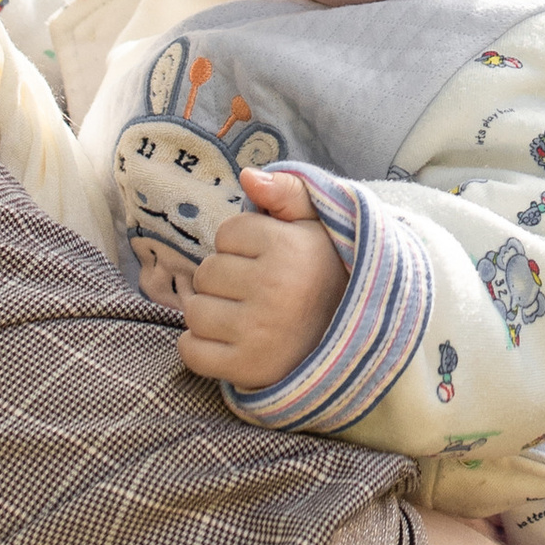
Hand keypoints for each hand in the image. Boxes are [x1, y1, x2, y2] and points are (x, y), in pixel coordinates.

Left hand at [176, 165, 346, 392]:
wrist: (352, 345)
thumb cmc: (325, 278)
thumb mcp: (317, 226)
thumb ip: (287, 192)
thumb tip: (248, 176)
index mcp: (291, 250)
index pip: (227, 233)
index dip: (243, 246)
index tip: (268, 260)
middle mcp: (276, 290)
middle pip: (206, 272)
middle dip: (224, 280)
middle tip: (257, 293)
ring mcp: (260, 333)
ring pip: (194, 311)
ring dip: (210, 313)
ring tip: (244, 317)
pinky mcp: (247, 369)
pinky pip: (191, 351)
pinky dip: (200, 348)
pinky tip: (229, 342)